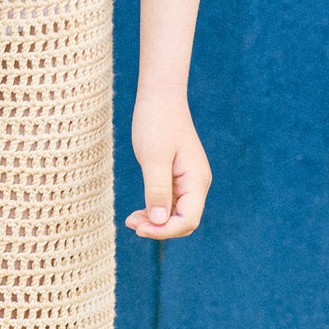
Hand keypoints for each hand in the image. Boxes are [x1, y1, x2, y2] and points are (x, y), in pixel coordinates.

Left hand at [126, 92, 210, 239]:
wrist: (159, 97)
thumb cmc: (156, 123)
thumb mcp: (153, 158)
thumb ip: (157, 190)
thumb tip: (158, 221)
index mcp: (197, 180)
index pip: (188, 220)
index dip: (165, 230)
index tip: (139, 228)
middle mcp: (197, 184)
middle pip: (184, 221)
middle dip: (159, 229)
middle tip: (132, 223)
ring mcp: (188, 181)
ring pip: (175, 214)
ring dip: (155, 222)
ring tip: (131, 219)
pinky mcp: (177, 177)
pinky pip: (169, 203)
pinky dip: (155, 210)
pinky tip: (138, 211)